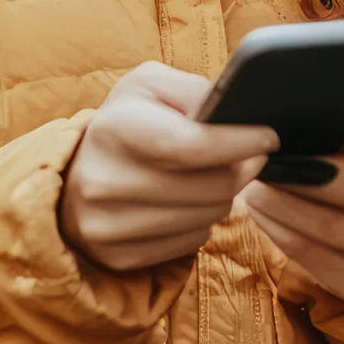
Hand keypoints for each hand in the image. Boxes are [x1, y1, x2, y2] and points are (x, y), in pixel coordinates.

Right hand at [58, 61, 276, 271]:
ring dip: (223, 196)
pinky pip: (191, 242)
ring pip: (207, 217)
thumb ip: (193, 90)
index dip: (239, 143)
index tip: (268, 138)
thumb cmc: (125, 123)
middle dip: (239, 170)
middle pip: (209, 187)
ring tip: (211, 177)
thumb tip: (234, 114)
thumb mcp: (150, 87)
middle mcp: (102, 181)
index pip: (191, 144)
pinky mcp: (119, 256)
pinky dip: (201, 221)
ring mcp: (107, 226)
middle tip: (245, 157)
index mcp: (113, 128)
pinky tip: (187, 203)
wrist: (74, 174)